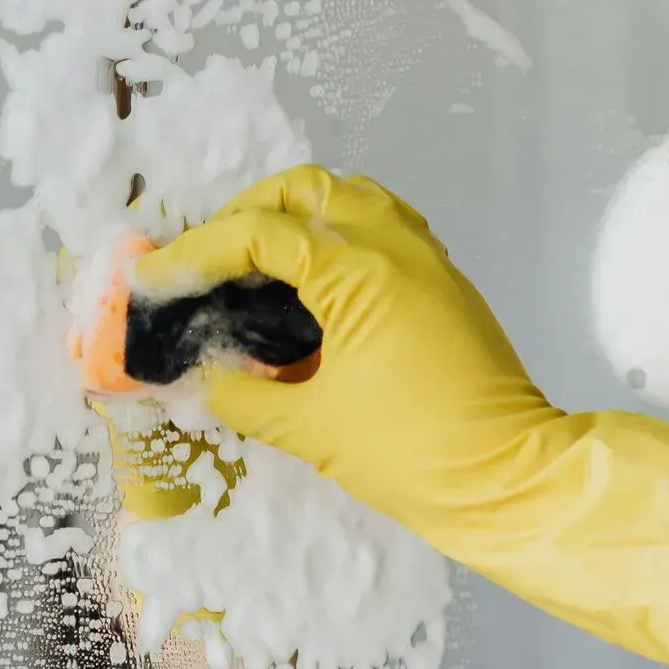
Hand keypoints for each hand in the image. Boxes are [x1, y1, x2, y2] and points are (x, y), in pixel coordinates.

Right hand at [137, 165, 668, 668]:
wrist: (509, 480)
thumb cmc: (411, 454)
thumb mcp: (310, 430)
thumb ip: (244, 394)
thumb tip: (205, 376)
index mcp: (359, 271)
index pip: (261, 231)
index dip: (198, 251)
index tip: (159, 279)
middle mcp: (396, 246)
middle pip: (309, 188)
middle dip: (248, 213)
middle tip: (208, 259)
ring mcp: (428, 259)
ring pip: (353, 197)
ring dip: (299, 214)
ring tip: (256, 262)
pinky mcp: (445, 283)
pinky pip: (385, 227)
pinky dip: (340, 235)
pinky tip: (313, 283)